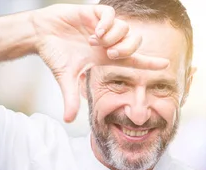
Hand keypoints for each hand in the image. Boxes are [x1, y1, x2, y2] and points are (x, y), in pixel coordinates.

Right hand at [31, 4, 169, 122]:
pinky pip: (110, 15)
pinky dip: (106, 24)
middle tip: (109, 54)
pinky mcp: (93, 13)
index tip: (165, 65)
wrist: (40, 35)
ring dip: (113, 37)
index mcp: (106, 56)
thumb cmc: (54, 55)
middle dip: (127, 49)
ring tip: (94, 41)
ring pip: (125, 28)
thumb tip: (69, 121)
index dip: (149, 62)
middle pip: (134, 42)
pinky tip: (95, 32)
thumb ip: (70, 98)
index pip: (134, 59)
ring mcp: (102, 26)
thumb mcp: (65, 79)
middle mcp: (108, 41)